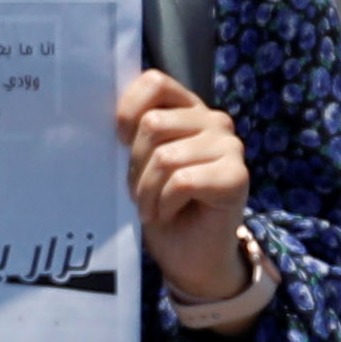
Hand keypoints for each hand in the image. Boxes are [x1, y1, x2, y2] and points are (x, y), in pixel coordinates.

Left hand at [118, 65, 256, 306]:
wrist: (189, 258)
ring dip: (148, 191)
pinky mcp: (237, 176)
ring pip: (166, 156)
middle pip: (153, 124)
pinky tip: (170, 214)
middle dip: (136, 165)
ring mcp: (230, 147)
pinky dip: (166, 204)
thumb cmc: (161, 208)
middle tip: (141, 192)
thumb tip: (104, 116)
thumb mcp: (140, 163)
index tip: (122, 143)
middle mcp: (214, 121)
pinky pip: (182, 181)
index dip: (128, 111)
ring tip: (152, 208)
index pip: (154, 82)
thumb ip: (134, 133)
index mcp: (188, 110)